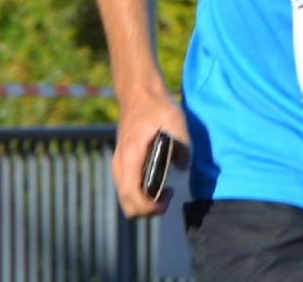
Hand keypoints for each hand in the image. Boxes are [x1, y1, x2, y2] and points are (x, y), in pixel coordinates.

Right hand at [111, 92, 188, 217]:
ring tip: (167, 192)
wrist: (138, 93)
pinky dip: (141, 195)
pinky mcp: (122, 164)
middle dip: (148, 210)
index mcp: (130, 156)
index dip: (148, 206)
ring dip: (145, 204)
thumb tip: (184, 166)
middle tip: (170, 198)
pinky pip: (128, 189)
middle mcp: (120, 164)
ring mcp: (118, 165)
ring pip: (126, 199)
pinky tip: (158, 184)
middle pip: (127, 204)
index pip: (131, 194)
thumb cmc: (156, 105)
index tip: (167, 202)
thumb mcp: (175, 119)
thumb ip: (182, 144)